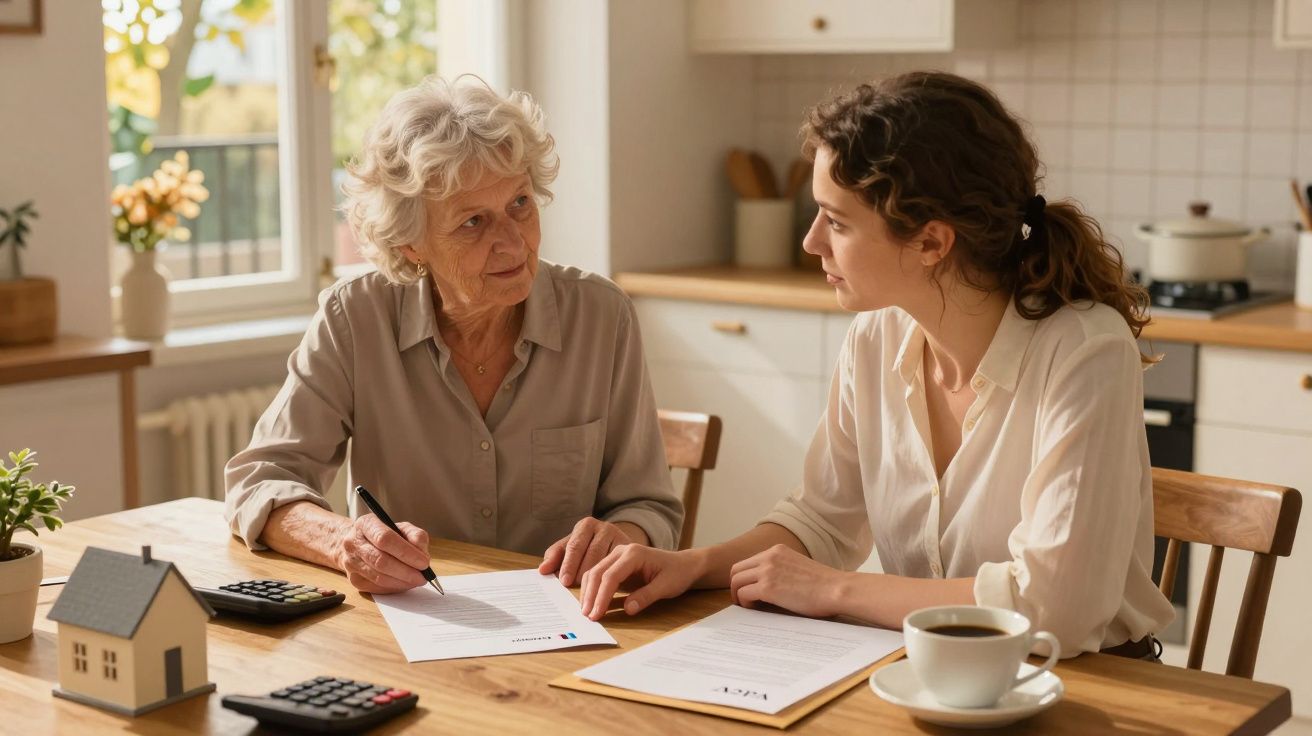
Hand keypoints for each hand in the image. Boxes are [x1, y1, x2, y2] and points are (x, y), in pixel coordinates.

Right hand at [332, 514, 431, 593]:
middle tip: (423, 576)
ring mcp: (351, 563)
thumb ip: (415, 536)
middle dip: (406, 571)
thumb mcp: (402, 527)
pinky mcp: (354, 579)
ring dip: (402, 581)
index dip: (406, 552)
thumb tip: (422, 554)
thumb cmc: (384, 535)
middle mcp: (354, 543)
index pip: (385, 539)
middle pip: (381, 560)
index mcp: (366, 524)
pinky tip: (404, 584)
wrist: (358, 544)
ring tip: (416, 580)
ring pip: (378, 577)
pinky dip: (394, 587)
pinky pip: (376, 588)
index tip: (423, 562)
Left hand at [538, 517, 639, 586]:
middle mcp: (603, 527)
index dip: (569, 564)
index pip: (574, 545)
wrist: (621, 552)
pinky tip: (602, 590)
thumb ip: (557, 558)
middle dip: (581, 572)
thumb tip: (542, 569)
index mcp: (585, 526)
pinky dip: (609, 579)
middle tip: (575, 589)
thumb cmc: (591, 552)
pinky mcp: (630, 547)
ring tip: (587, 594)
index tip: (564, 581)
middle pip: (591, 552)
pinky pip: (618, 565)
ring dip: (595, 578)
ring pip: (605, 559)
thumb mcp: (573, 552)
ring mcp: (618, 535)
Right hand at [578, 545, 702, 620]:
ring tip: (587, 613)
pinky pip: (598, 576)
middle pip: (598, 572)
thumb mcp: (666, 586)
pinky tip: (590, 603)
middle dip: (590, 595)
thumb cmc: (677, 573)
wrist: (683, 565)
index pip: (611, 576)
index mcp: (634, 554)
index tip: (596, 614)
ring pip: (594, 573)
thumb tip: (627, 609)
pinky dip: (592, 589)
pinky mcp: (615, 565)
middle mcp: (622, 551)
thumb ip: (646, 596)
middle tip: (587, 616)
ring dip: (588, 593)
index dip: (602, 596)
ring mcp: (617, 557)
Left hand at [729, 544, 844, 617]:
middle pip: (736, 570)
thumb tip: (766, 585)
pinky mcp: (767, 587)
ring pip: (736, 581)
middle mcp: (769, 556)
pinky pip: (743, 594)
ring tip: (748, 607)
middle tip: (742, 600)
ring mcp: (767, 571)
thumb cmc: (824, 585)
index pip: (748, 562)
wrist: (837, 589)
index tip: (748, 590)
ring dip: (738, 595)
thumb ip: (781, 570)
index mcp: (777, 550)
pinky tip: (755, 609)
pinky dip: (745, 604)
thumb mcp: (798, 567)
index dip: (744, 578)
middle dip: (736, 586)